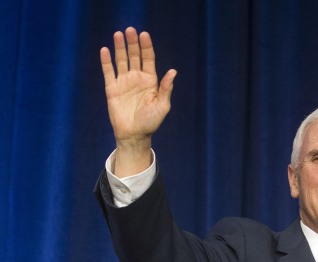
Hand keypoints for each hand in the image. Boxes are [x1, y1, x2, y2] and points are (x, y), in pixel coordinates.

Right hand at [100, 27, 175, 175]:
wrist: (134, 135)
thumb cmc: (151, 122)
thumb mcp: (162, 106)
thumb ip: (166, 89)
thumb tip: (173, 72)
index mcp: (150, 81)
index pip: (148, 59)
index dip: (146, 47)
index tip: (144, 34)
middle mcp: (137, 79)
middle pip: (134, 56)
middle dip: (132, 43)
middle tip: (130, 30)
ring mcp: (124, 82)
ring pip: (121, 60)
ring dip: (119, 47)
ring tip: (118, 34)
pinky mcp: (112, 89)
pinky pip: (108, 72)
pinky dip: (106, 61)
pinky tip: (105, 50)